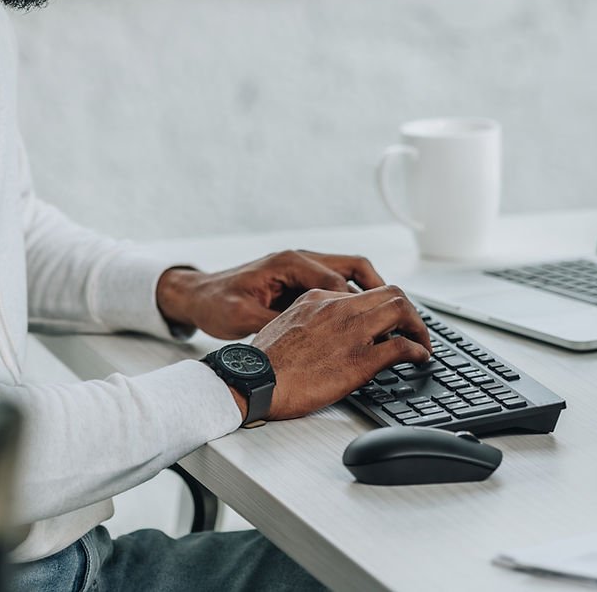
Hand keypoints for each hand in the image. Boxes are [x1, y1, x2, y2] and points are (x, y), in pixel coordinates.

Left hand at [156, 249, 385, 339]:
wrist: (196, 295)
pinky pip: (336, 284)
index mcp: (290, 263)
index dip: (363, 304)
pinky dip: (353, 300)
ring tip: (389, 321)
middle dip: (381, 290)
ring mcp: (301, 268)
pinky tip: (360, 324)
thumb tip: (313, 335)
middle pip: (355, 267)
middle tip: (400, 317)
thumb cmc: (217, 304)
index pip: (340, 279)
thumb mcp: (244, 318)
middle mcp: (300, 260)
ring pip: (349, 274)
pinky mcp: (299, 281)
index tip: (382, 327)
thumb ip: (279, 322)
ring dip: (370, 294)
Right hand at [249, 286, 432, 420]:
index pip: (363, 293)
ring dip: (419, 328)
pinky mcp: (358, 361)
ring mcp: (350, 333)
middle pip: (390, 293)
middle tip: (414, 330)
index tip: (388, 323)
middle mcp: (337, 309)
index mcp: (318, 298)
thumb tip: (326, 332)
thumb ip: (309, 320)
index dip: (382, 308)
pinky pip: (400, 347)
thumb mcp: (285, 324)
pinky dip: (417, 351)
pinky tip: (419, 359)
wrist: (254, 381)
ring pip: (401, 310)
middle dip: (409, 311)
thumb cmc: (263, 362)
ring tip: (422, 344)